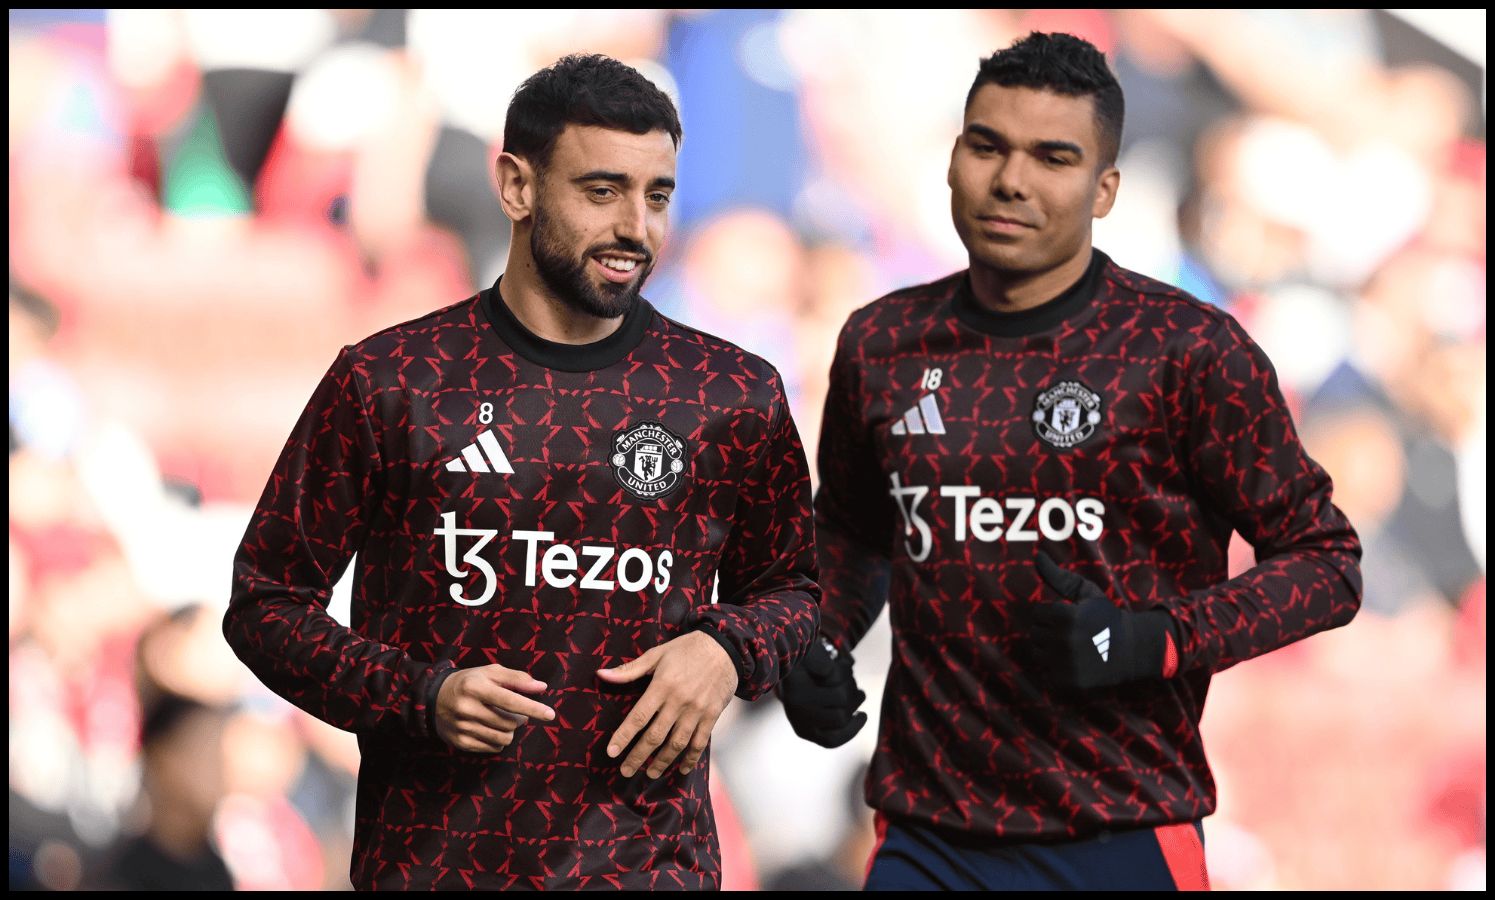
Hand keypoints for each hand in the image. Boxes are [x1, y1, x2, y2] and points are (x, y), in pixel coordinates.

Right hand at [434, 665, 554, 752]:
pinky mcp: (460, 742)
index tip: (550, 714)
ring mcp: (462, 727)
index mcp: (476, 687)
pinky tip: (491, 729)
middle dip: (519, 718)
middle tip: (514, 711)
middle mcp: (467, 708)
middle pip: (510, 722)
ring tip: (504, 721)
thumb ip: (517, 678)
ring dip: (510, 731)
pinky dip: (498, 741)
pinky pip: (492, 748)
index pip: (510, 700)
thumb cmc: (469, 682)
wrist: (432, 698)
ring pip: (503, 738)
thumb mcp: (490, 672)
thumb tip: (542, 687)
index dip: (532, 708)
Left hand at [595, 631, 737, 777]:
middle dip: (638, 756)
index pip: (638, 717)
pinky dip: (690, 758)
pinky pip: (700, 742)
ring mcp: (697, 711)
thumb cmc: (687, 649)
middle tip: (625, 771)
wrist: (726, 647)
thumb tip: (601, 675)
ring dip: (662, 762)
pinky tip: (681, 769)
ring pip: (676, 744)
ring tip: (650, 773)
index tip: (611, 752)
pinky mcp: (711, 716)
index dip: (624, 736)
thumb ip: (629, 670)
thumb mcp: (657, 654)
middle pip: (655, 736)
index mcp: (662, 686)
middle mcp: (679, 701)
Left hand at [778, 636, 866, 747]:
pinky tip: (837, 662)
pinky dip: (842, 668)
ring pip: (841, 697)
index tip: (863, 715)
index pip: (831, 740)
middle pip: (841, 718)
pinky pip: (834, 676)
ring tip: (845, 673)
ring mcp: (796, 697)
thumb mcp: (826, 704)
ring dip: (850, 682)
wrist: (790, 652)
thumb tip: (859, 715)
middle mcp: (797, 715)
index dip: (852, 731)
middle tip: (857, 690)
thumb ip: (840, 714)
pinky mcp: (800, 676)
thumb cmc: (812, 681)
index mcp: (803, 728)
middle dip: (854, 702)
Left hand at [1029, 551, 1177, 689]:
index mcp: (1066, 615)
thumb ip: (1058, 576)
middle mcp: (1064, 640)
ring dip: (1049, 650)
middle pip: (1035, 633)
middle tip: (1072, 632)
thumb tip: (1037, 555)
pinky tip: (1074, 662)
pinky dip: (1056, 668)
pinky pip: (1046, 672)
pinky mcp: (1068, 681)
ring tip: (1072, 646)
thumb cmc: (1105, 616)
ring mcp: (1066, 663)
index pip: (1037, 613)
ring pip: (1038, 652)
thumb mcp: (1086, 592)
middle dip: (1049, 630)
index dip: (1052, 613)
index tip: (1070, 616)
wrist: (1131, 649)